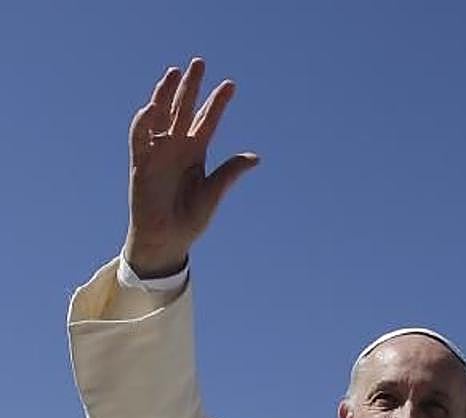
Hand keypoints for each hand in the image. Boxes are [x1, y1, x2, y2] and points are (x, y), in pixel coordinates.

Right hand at [123, 58, 257, 276]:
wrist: (168, 239)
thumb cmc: (191, 218)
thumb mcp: (214, 193)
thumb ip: (230, 173)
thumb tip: (255, 157)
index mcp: (196, 153)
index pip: (208, 121)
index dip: (217, 102)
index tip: (230, 84)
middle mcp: (177, 147)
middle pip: (184, 109)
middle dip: (192, 87)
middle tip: (199, 62)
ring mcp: (158, 153)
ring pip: (161, 116)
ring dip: (166, 94)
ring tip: (175, 72)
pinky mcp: (141, 163)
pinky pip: (140, 138)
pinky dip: (144, 121)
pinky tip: (152, 105)